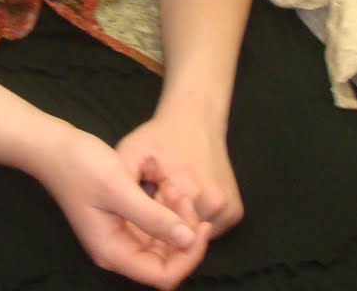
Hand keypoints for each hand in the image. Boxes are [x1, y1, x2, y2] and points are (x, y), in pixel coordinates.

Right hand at [30, 125, 211, 288]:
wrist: (53, 146)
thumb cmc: (81, 166)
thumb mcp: (120, 189)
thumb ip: (154, 217)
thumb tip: (188, 240)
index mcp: (113, 252)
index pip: (163, 276)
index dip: (188, 256)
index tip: (200, 224)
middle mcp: (117, 251)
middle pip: (165, 262)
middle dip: (183, 235)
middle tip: (185, 198)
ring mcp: (119, 236)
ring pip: (161, 244)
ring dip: (176, 221)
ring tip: (176, 189)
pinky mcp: (121, 220)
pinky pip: (153, 228)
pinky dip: (165, 212)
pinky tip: (167, 189)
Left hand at [116, 111, 243, 236]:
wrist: (195, 120)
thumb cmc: (158, 138)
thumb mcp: (130, 154)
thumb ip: (123, 186)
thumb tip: (121, 221)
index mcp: (186, 191)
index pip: (161, 233)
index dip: (145, 227)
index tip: (138, 211)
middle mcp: (213, 204)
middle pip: (180, 237)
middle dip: (162, 230)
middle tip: (152, 203)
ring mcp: (227, 210)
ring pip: (194, 237)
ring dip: (179, 229)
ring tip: (166, 200)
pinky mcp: (234, 212)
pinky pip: (208, 230)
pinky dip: (194, 223)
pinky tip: (183, 202)